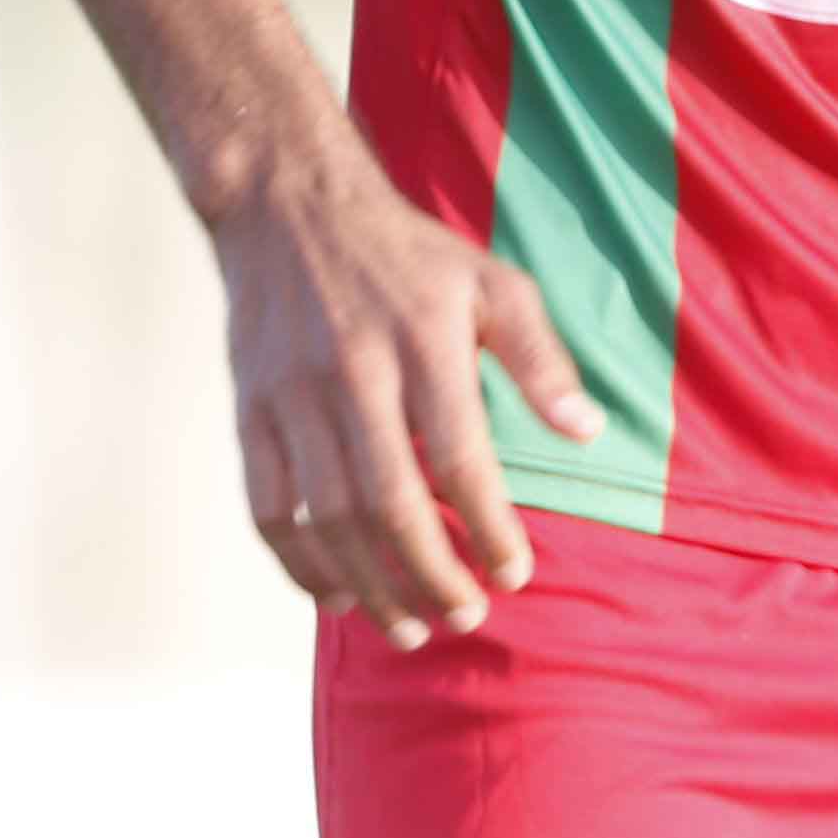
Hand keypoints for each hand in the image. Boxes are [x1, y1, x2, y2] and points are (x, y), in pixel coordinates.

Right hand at [212, 139, 601, 648]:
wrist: (290, 209)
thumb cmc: (409, 255)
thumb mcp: (491, 282)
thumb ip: (539, 358)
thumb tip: (587, 432)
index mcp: (423, 339)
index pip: (460, 455)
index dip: (487, 526)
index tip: (516, 574)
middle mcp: (354, 371)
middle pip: (389, 502)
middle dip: (430, 576)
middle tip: (467, 617)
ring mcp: (293, 396)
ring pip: (327, 517)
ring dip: (370, 586)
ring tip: (412, 628)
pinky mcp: (250, 411)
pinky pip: (268, 508)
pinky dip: (300, 565)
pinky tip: (339, 595)